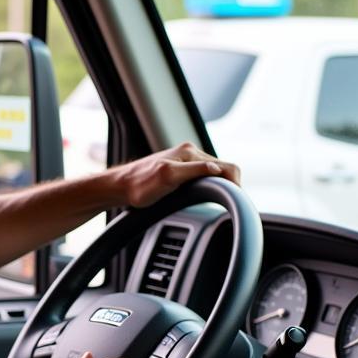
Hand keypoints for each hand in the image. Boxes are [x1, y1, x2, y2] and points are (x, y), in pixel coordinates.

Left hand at [112, 142, 240, 208]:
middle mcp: (190, 154)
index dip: (236, 184)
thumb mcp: (168, 177)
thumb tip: (218, 169)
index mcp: (190, 153)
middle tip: (233, 204)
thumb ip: (194, 171)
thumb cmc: (139, 185)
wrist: (119, 188)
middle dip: (232, 185)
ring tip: (225, 201)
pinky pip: (204, 177)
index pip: (227, 166)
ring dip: (222, 186)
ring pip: (215, 174)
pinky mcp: (180, 171)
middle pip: (224, 169)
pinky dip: (212, 186)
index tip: (238, 200)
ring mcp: (185, 162)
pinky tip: (210, 196)